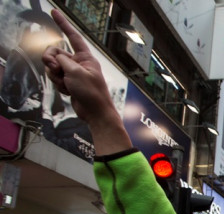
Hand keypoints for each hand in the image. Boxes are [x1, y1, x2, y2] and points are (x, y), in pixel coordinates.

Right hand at [43, 10, 130, 152]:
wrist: (95, 113)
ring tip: (66, 85)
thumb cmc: (91, 93)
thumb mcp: (75, 72)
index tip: (53, 12)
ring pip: (53, 67)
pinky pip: (56, 78)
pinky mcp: (69, 82)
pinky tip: (68, 91)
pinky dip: (58, 85)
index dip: (63, 24)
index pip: (72, 36)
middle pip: (55, 53)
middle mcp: (79, 63)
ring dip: (55, 76)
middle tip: (55, 70)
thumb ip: (62, 60)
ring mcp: (73, 73)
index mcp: (85, 57)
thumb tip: (55, 59)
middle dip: (50, 61)